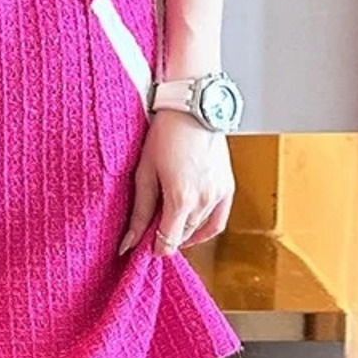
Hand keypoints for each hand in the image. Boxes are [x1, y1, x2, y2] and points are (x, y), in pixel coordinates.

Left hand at [117, 110, 234, 256]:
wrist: (192, 109)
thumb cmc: (164, 135)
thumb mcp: (144, 172)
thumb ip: (140, 211)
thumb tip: (129, 242)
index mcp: (181, 199)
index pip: (168, 242)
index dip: (154, 247)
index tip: (142, 244)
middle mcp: (204, 201)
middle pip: (183, 236)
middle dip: (166, 237)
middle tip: (149, 230)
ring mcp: (219, 195)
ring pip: (200, 229)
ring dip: (183, 232)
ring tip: (166, 222)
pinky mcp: (228, 188)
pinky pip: (218, 220)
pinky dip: (205, 229)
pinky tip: (191, 227)